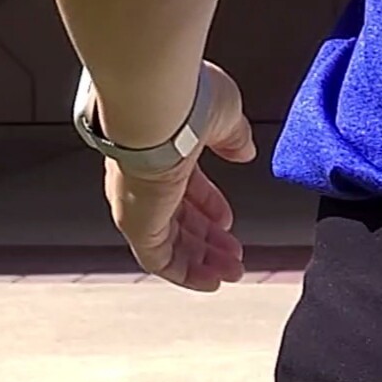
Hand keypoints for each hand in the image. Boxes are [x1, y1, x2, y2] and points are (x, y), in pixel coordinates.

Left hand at [104, 63, 255, 292]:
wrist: (156, 104)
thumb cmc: (184, 100)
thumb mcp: (225, 117)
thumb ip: (234, 137)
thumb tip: (244, 151)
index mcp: (161, 150)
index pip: (183, 186)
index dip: (208, 205)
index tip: (227, 220)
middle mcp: (143, 179)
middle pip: (176, 218)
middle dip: (207, 239)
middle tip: (232, 254)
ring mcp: (138, 202)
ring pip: (169, 243)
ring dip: (201, 261)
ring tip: (229, 272)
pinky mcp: (137, 222)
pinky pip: (159, 259)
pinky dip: (185, 273)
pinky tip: (209, 282)